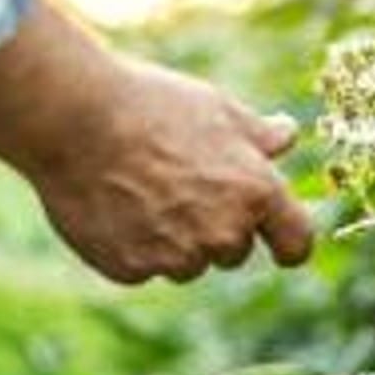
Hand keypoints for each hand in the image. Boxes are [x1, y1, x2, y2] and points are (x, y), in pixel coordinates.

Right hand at [0, 0, 313, 284]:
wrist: (77, 119)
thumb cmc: (155, 105)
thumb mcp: (221, 109)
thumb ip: (262, 135)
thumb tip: (288, 136)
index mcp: (256, 193)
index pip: (297, 244)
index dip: (290, 242)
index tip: (280, 240)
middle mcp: (222, 233)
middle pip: (235, 251)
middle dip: (220, 226)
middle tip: (184, 180)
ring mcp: (175, 257)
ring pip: (189, 262)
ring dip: (177, 238)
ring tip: (144, 186)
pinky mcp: (130, 269)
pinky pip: (145, 266)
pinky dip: (137, 244)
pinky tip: (117, 204)